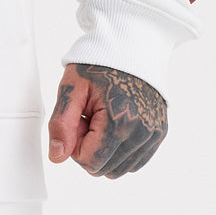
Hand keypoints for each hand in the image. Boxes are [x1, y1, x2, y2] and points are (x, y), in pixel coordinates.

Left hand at [47, 63, 167, 178]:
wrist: (130, 45)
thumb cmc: (99, 63)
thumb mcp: (72, 87)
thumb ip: (61, 124)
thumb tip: (56, 157)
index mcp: (118, 121)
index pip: (89, 162)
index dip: (75, 142)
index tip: (78, 117)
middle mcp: (141, 133)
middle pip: (104, 168)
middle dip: (89, 146)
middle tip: (88, 115)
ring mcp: (153, 135)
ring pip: (119, 169)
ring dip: (105, 148)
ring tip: (103, 116)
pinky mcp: (159, 134)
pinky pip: (134, 161)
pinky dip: (119, 149)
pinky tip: (115, 123)